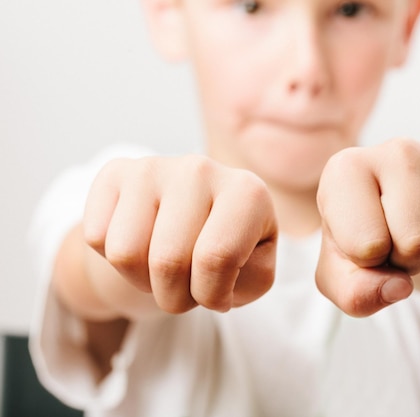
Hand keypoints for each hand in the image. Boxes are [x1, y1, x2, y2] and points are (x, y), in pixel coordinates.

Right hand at [83, 155, 277, 314]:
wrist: (196, 217)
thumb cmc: (230, 250)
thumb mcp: (256, 272)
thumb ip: (251, 280)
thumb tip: (217, 278)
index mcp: (247, 192)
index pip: (216, 259)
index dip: (210, 296)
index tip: (218, 296)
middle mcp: (201, 169)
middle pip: (167, 261)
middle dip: (175, 297)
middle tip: (187, 288)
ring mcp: (155, 166)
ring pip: (125, 253)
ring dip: (143, 282)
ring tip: (166, 268)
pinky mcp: (116, 172)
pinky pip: (96, 237)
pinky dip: (114, 260)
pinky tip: (142, 243)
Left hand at [315, 139, 419, 316]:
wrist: (405, 215)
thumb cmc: (365, 240)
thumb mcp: (342, 274)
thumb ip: (354, 293)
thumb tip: (397, 288)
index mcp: (345, 171)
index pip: (369, 246)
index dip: (372, 264)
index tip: (368, 244)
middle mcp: (397, 151)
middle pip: (419, 243)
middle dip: (412, 261)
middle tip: (401, 243)